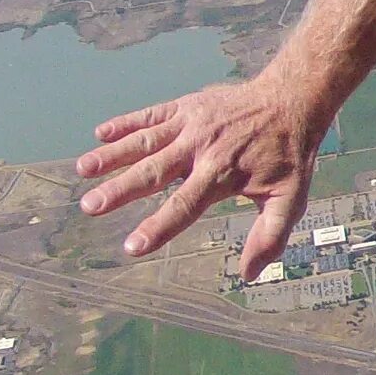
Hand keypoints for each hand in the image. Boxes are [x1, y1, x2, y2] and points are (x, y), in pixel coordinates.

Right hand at [73, 70, 329, 275]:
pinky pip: (151, 114)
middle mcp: (201, 148)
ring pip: (145, 141)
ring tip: (83, 169)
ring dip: (112, 155)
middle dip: (121, 190)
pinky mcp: (186, 106)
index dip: (158, 227)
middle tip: (90, 206)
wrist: (292, 100)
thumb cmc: (288, 156)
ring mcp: (191, 124)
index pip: (184, 206)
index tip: (131, 247)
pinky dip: (126, 122)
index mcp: (221, 174)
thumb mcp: (290, 197)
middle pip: (154, 172)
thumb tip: (249, 274)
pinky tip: (100, 133)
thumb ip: (269, 235)